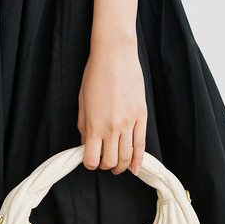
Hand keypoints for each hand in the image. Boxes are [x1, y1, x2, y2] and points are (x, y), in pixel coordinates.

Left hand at [77, 40, 146, 176]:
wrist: (114, 54)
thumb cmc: (95, 74)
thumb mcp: (82, 101)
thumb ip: (84, 126)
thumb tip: (87, 143)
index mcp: (94, 124)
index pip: (91, 159)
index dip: (90, 164)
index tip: (90, 159)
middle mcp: (112, 127)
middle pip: (111, 162)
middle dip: (106, 166)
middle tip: (104, 160)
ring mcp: (128, 123)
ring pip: (127, 157)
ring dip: (122, 166)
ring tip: (118, 166)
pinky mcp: (141, 116)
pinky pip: (142, 145)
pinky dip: (139, 161)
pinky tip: (136, 169)